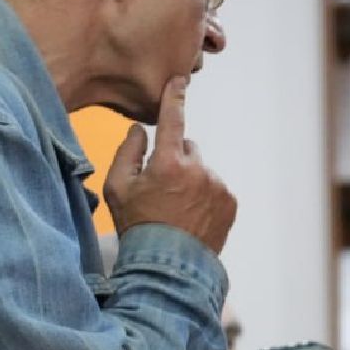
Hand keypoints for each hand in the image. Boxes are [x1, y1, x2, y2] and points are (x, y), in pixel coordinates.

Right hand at [104, 76, 236, 253]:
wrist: (170, 267)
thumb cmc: (138, 227)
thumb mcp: (118, 189)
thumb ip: (127, 153)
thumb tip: (139, 131)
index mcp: (169, 163)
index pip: (173, 120)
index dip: (174, 98)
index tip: (180, 81)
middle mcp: (198, 170)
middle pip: (186, 148)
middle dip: (175, 159)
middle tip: (161, 188)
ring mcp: (218, 186)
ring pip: (201, 170)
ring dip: (191, 180)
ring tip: (176, 209)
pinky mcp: (230, 202)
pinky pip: (216, 188)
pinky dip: (206, 196)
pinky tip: (191, 216)